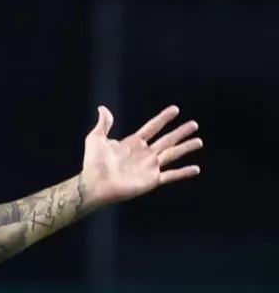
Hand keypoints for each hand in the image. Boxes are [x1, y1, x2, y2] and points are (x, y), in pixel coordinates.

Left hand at [80, 105, 201, 206]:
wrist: (95, 184)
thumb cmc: (93, 163)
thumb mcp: (95, 139)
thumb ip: (102, 124)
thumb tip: (103, 108)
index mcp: (133, 143)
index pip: (152, 127)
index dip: (163, 118)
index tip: (175, 109)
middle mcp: (144, 154)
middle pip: (167, 140)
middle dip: (180, 132)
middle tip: (194, 124)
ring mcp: (149, 167)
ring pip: (173, 154)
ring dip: (186, 148)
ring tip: (199, 141)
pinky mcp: (152, 180)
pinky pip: (171, 175)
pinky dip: (184, 173)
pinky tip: (196, 169)